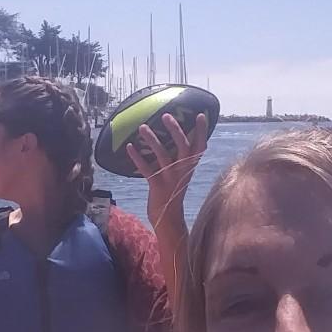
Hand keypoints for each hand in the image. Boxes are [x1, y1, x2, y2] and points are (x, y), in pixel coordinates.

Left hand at [126, 112, 208, 232]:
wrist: (168, 216)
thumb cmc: (173, 190)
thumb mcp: (181, 173)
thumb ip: (181, 157)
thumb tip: (176, 135)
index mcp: (190, 167)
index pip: (200, 147)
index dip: (201, 131)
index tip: (200, 115)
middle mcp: (182, 170)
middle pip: (183, 146)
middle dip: (175, 130)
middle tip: (166, 115)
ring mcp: (170, 178)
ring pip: (162, 155)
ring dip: (152, 140)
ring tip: (142, 127)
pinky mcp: (157, 185)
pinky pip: (146, 169)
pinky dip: (137, 158)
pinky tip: (129, 147)